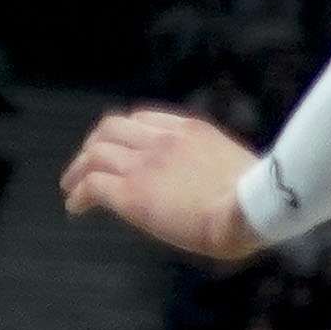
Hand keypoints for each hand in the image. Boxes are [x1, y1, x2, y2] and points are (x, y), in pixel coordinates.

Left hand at [62, 107, 269, 265]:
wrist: (253, 209)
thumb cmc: (260, 199)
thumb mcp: (239, 164)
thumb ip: (216, 165)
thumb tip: (218, 184)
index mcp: (190, 130)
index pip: (142, 120)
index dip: (123, 134)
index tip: (119, 149)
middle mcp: (161, 141)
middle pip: (109, 129)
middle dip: (93, 145)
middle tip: (87, 164)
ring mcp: (144, 165)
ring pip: (94, 155)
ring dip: (78, 170)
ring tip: (71, 186)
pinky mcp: (131, 193)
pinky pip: (92, 185)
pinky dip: (78, 195)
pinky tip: (76, 206)